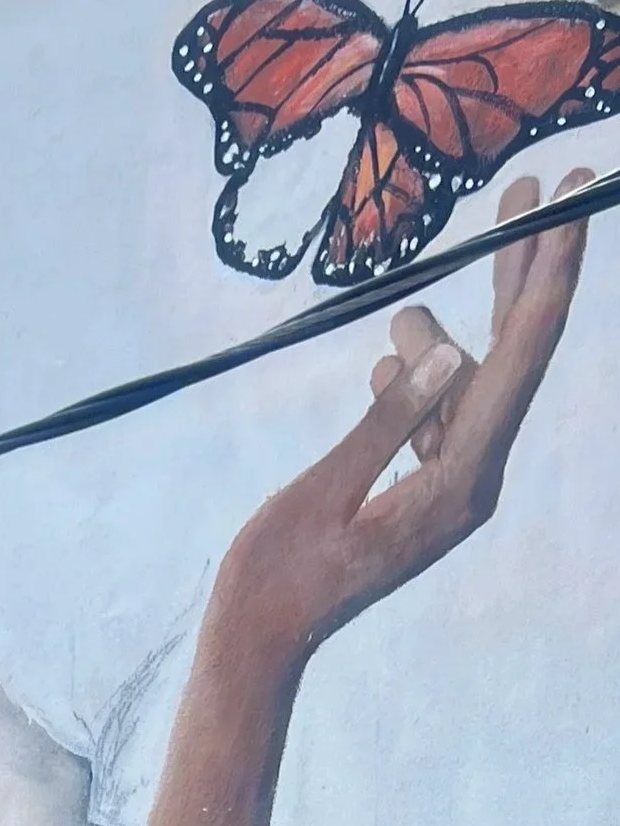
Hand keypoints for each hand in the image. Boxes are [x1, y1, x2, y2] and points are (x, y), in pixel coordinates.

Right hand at [214, 170, 591, 667]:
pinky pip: (437, 414)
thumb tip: (446, 350)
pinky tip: (389, 360)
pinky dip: (416, 379)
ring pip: (469, 381)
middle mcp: (472, 483)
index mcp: (459, 485)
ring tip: (401, 310)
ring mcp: (451, 488)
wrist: (261, 639)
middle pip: (516, 356)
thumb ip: (387, 423)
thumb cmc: (280, 577)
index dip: (546, 274)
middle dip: (527, 271)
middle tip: (541, 185)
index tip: (564, 204)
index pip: (519, 359)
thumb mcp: (325, 492)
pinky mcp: (423, 490)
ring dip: (440, 334)